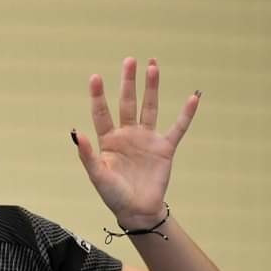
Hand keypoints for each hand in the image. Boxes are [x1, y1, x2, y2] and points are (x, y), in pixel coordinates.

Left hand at [72, 57, 199, 228]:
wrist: (137, 210)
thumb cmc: (113, 195)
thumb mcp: (97, 176)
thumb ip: (87, 155)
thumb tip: (77, 133)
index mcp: (108, 141)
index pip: (102, 113)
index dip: (98, 95)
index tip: (95, 77)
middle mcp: (127, 135)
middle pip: (127, 103)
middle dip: (128, 82)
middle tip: (130, 60)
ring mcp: (147, 139)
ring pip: (150, 108)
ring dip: (151, 88)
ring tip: (152, 66)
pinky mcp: (164, 148)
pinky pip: (178, 127)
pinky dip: (186, 113)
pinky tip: (194, 97)